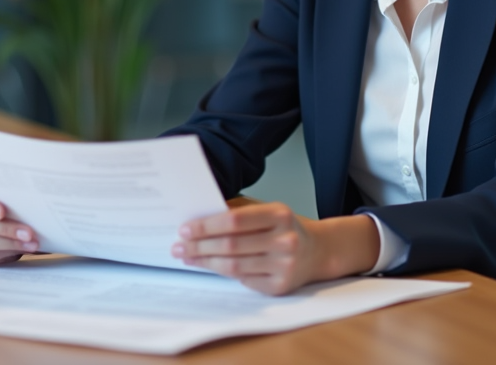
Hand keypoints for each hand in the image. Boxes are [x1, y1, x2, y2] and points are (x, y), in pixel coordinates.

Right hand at [0, 182, 38, 265]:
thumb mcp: (7, 194)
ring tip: (31, 242)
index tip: (2, 212)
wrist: (9, 220)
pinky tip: (23, 248)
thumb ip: (11, 194)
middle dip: (6, 229)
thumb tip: (31, 200)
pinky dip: (7, 252)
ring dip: (11, 242)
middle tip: (28, 232)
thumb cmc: (8, 201)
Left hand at [171, 203, 378, 295]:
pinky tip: (209, 267)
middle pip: (231, 245)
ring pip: (234, 266)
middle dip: (199, 246)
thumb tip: (199, 215)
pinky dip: (223, 273)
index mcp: (280, 214)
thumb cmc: (283, 226)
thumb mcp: (266, 209)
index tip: (185, 229)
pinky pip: (243, 281)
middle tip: (178, 246)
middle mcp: (285, 240)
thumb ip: (237, 209)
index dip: (207, 226)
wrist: (317, 251)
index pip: (236, 221)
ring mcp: (284, 266)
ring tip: (187, 257)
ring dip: (205, 262)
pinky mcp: (280, 286)